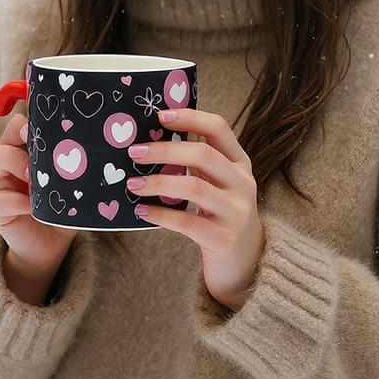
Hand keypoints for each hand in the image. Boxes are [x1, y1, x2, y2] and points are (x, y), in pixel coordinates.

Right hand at [0, 114, 75, 304]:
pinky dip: (21, 203)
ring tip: (39, 183)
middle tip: (48, 159)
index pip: (17, 125)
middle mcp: (4, 163)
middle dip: (28, 145)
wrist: (52, 243)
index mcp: (21, 150)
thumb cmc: (61, 207)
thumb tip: (93, 146)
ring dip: (21, 167)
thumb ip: (72, 164)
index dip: (30, 125)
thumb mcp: (69, 182)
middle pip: (6, 138)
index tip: (51, 131)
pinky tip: (36, 210)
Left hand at [126, 109, 263, 310]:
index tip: (160, 116)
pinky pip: (186, 222)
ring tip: (132, 183)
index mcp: (240, 163)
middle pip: (204, 154)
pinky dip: (160, 214)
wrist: (246, 263)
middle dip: (165, 150)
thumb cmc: (223, 214)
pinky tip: (141, 210)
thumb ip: (200, 162)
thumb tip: (154, 137)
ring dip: (157, 182)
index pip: (219, 128)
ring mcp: (236, 213)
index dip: (190, 117)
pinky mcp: (224, 240)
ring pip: (194, 187)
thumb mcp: (221, 183)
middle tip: (134, 152)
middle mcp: (243, 184)